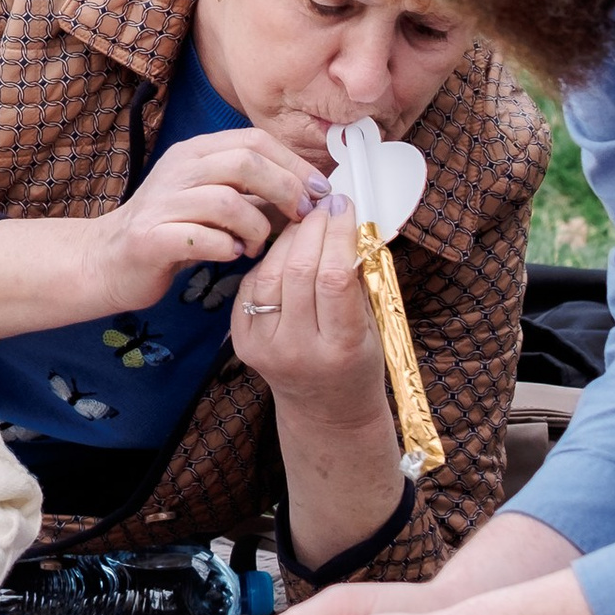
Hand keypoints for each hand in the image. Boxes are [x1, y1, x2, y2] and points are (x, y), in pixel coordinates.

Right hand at [84, 129, 315, 315]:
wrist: (107, 260)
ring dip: (257, 228)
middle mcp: (178, 169)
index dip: (294, 164)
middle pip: (245, 163)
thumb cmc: (170, 231)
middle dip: (285, 190)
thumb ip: (250, 191)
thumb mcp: (211, 200)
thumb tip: (308, 191)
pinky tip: (232, 256)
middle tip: (302, 218)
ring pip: (227, 201)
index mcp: (195, 152)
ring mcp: (162, 202)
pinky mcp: (150, 238)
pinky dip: (227, 249)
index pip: (254, 140)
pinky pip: (202, 238)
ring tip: (258, 246)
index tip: (320, 191)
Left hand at [229, 196, 386, 423]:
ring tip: (306, 220)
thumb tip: (344, 223)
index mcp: (339, 349)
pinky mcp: (241, 342)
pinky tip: (285, 248)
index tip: (345, 207)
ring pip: (270, 275)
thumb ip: (356, 280)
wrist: (324, 410)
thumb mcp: (372, 327)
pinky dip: (269, 261)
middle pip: (298, 272)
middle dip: (313, 229)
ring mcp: (264, 347)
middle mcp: (297, 350)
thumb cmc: (357, 364)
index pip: (333, 279)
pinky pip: (252, 287)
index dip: (338, 235)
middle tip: (324, 204)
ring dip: (288, 239)